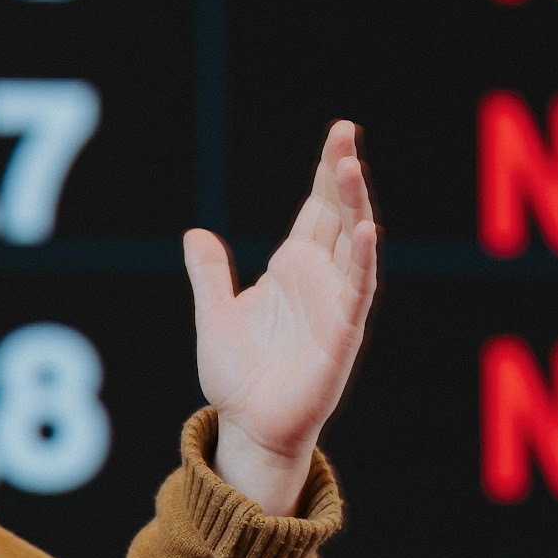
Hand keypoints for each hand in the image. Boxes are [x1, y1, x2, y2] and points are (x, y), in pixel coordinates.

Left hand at [183, 119, 381, 515]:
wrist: (248, 425)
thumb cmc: (239, 375)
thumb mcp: (214, 315)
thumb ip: (209, 275)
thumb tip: (194, 234)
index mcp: (293, 269)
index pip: (316, 209)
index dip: (326, 173)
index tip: (339, 133)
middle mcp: (319, 280)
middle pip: (337, 215)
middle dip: (342, 175)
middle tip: (345, 132)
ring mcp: (334, 305)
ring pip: (351, 245)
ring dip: (354, 207)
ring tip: (350, 167)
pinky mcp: (341, 335)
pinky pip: (356, 293)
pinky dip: (360, 263)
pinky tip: (363, 232)